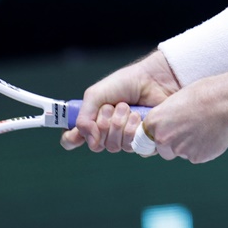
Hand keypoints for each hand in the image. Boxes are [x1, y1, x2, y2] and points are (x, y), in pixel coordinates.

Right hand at [60, 50, 179, 152]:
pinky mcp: (142, 142)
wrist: (155, 80)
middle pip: (96, 145)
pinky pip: (132, 148)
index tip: (75, 134)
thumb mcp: (97, 94)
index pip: (74, 139)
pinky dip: (133, 130)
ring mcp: (125, 138)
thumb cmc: (127, 83)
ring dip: (119, 124)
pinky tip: (138, 117)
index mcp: (93, 120)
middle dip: (104, 123)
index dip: (72, 139)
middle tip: (113, 107)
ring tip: (128, 108)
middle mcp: (107, 132)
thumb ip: (84, 117)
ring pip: (113, 146)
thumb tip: (89, 142)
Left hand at [142, 69, 227, 163]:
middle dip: (173, 143)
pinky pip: (195, 156)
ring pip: (180, 153)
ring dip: (188, 145)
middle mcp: (163, 138)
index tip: (166, 132)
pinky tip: (211, 134)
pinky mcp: (196, 158)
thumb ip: (167, 118)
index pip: (146, 137)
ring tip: (203, 128)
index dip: (158, 134)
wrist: (227, 104)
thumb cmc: (205, 95)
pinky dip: (202, 149)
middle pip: (163, 149)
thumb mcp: (177, 100)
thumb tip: (166, 129)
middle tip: (189, 128)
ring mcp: (179, 150)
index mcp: (155, 122)